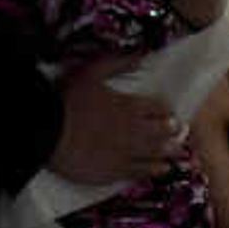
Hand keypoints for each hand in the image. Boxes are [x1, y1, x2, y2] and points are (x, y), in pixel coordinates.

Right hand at [47, 56, 183, 186]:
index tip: (169, 113)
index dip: (164, 111)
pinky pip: (139, 172)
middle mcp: (132, 131)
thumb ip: (119, 64)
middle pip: (160, 132)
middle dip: (171, 132)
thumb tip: (142, 55)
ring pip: (154, 154)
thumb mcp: (92, 72)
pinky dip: (152, 170)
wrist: (48, 133)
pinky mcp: (113, 171)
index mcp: (128, 106)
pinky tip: (160, 170)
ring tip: (177, 152)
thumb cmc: (67, 101)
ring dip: (167, 152)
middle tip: (180, 132)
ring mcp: (124, 153)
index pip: (156, 108)